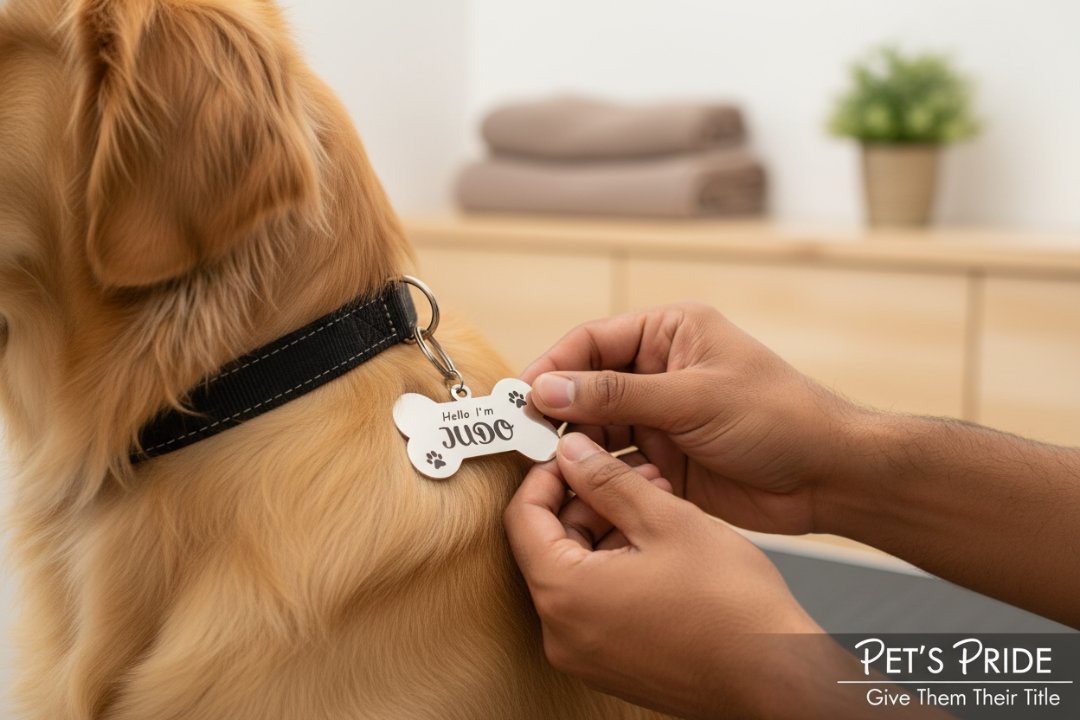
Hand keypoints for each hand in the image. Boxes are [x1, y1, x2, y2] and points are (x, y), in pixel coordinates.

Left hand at [504, 433, 821, 718]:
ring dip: (606, 530)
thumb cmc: (732, 608)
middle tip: (627, 474)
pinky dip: (615, 566)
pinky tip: (658, 544)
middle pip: (548, 544)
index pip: (522, 517)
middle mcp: (562, 632)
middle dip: (586, 501)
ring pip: (575, 571)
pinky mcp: (610, 663)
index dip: (545, 475)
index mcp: (565, 593)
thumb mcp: (666, 519)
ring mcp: (585, 653)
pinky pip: (594, 602)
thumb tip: (573, 453)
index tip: (569, 454)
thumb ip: (608, 480)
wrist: (776, 678)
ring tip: (656, 503)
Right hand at [521, 302, 863, 535]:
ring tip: (552, 466)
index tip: (522, 397)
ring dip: (576, 446)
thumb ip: (618, 395)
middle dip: (558, 411)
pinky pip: (616, 464)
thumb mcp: (694, 398)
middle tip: (527, 439)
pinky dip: (600, 475)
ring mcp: (660, 417)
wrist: (829, 476)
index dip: (553, 367)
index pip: (592, 341)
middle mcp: (659, 371)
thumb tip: (549, 387)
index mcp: (668, 333)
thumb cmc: (778, 418)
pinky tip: (590, 487)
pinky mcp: (664, 459)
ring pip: (596, 428)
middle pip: (587, 386)